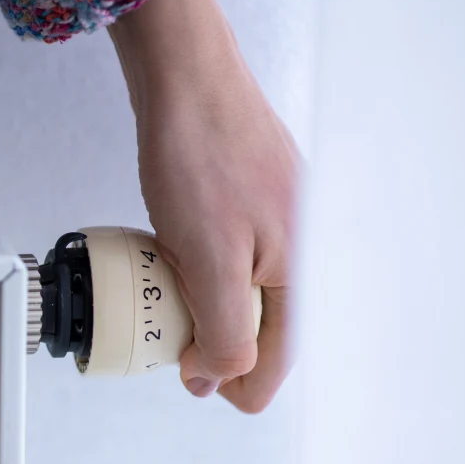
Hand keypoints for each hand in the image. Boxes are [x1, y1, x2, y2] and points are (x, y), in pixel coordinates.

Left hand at [109, 0, 297, 412]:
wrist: (187, 80)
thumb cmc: (200, 157)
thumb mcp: (209, 262)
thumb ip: (223, 329)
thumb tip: (219, 379)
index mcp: (300, 270)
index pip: (275, 357)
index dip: (230, 381)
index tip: (192, 384)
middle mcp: (300, 246)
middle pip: (260, 325)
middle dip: (214, 338)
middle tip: (169, 337)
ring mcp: (279, 219)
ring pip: (242, 290)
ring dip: (203, 303)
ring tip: (163, 293)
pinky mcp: (253, 199)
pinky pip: (230, 255)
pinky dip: (199, 267)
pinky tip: (170, 254)